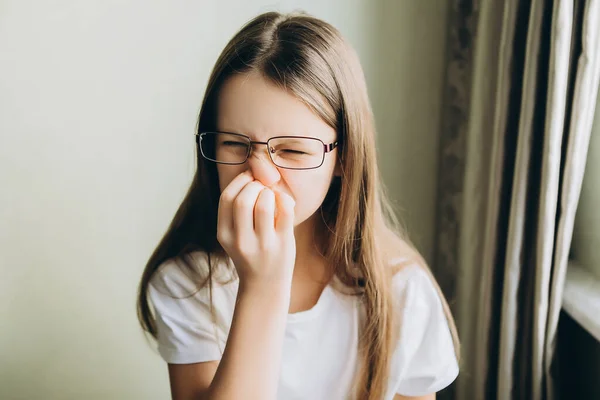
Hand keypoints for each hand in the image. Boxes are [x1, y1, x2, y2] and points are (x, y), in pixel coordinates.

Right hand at [216, 170, 296, 285]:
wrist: (265, 286)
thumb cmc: (251, 253)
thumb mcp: (234, 235)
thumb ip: (238, 209)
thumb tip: (254, 170)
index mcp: (224, 234)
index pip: (226, 198)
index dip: (240, 181)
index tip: (250, 178)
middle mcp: (240, 240)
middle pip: (243, 198)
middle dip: (255, 185)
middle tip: (263, 187)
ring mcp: (262, 244)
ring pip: (264, 203)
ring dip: (270, 192)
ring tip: (273, 197)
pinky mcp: (282, 244)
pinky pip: (285, 211)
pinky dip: (285, 200)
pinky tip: (284, 202)